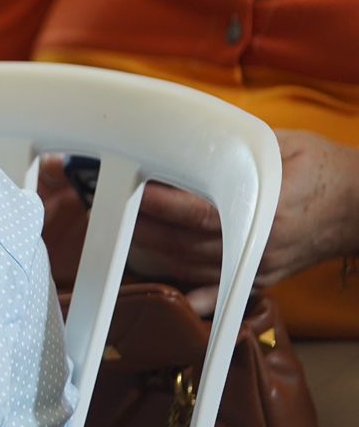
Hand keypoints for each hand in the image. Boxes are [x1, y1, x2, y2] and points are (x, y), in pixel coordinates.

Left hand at [129, 129, 358, 312]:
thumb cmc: (321, 168)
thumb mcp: (281, 145)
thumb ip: (235, 145)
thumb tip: (187, 133)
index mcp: (265, 209)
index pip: (200, 212)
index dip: (162, 205)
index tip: (131, 191)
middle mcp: (259, 244)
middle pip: (186, 243)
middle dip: (142, 226)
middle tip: (105, 210)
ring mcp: (259, 266)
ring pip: (192, 265)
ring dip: (152, 251)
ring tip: (117, 232)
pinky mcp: (261, 277)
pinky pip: (218, 288)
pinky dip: (191, 294)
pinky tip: (168, 293)